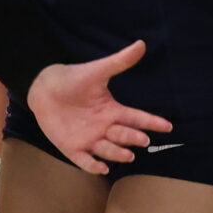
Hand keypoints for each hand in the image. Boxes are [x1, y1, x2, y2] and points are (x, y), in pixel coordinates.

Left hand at [26, 42, 171, 173]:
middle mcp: (105, 128)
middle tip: (143, 140)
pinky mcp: (73, 148)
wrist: (45, 90)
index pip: (137, 118)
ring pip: (108, 151)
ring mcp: (90, 140)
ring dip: (118, 154)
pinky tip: (102, 168)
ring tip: (128, 155)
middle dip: (134, 138)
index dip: (152, 122)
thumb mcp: (97, 71)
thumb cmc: (74, 80)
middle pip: (124, 136)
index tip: (167, 126)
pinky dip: (93, 166)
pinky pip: (85, 161)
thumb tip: (141, 44)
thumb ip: (119, 61)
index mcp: (113, 111)